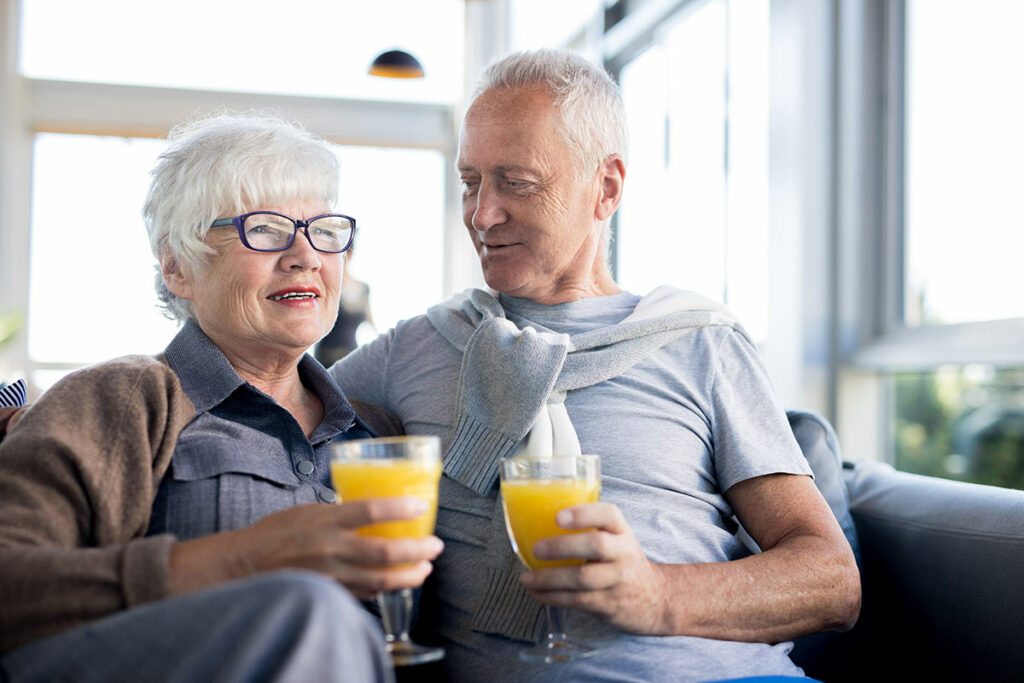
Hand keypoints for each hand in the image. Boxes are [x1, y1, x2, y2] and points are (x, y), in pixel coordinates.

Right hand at [170, 498, 444, 599]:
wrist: (245, 565)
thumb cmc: (278, 532)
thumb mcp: (310, 510)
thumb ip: (342, 512)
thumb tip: (377, 508)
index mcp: (325, 520)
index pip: (369, 511)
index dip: (400, 508)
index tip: (422, 505)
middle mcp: (329, 549)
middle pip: (383, 552)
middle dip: (417, 549)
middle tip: (435, 544)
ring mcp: (331, 575)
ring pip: (381, 580)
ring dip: (410, 575)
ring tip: (425, 567)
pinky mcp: (331, 593)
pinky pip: (367, 593)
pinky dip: (387, 587)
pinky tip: (400, 580)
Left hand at [519, 502, 669, 634]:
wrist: (655, 598)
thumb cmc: (623, 561)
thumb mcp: (617, 538)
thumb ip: (590, 527)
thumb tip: (538, 516)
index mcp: (622, 531)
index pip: (609, 514)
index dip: (583, 514)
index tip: (558, 516)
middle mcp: (623, 553)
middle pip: (596, 545)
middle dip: (562, 547)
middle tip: (537, 548)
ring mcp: (618, 580)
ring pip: (583, 578)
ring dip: (550, 578)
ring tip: (527, 578)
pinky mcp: (609, 604)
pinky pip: (577, 601)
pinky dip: (553, 597)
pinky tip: (537, 593)